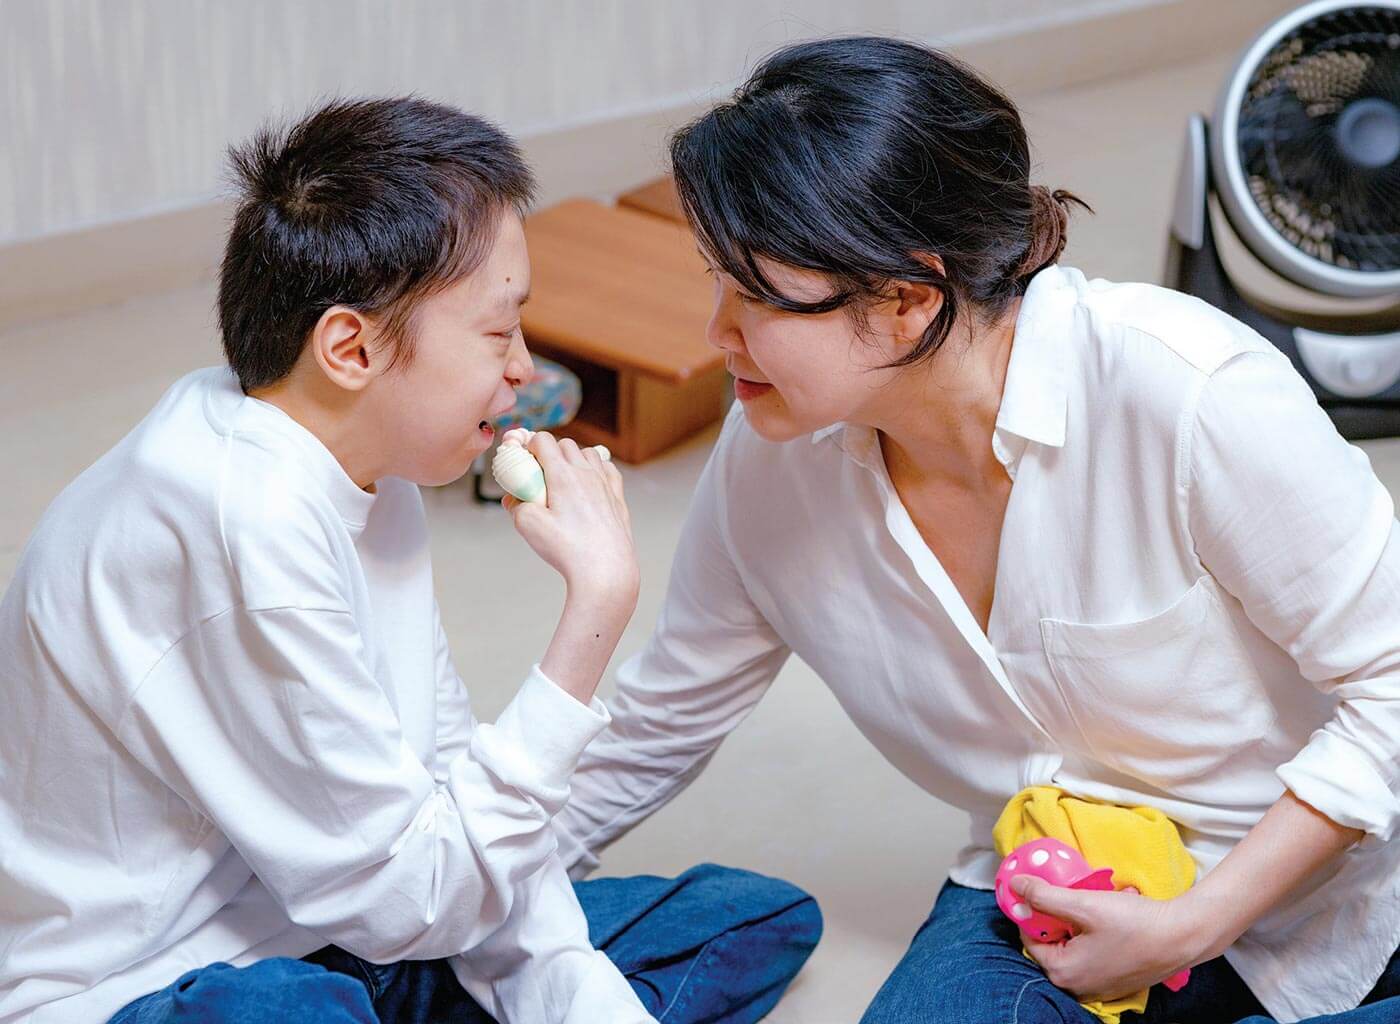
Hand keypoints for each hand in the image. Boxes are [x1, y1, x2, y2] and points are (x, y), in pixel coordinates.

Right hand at [503, 432, 638, 609]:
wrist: (606, 571)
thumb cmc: (570, 550)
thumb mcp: (528, 526)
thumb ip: (516, 505)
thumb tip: (514, 499)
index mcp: (563, 475)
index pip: (543, 440)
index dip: (529, 445)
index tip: (524, 460)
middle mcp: (587, 474)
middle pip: (565, 444)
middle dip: (550, 452)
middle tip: (540, 475)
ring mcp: (605, 484)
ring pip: (589, 453)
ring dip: (574, 458)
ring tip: (563, 481)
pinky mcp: (618, 498)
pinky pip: (608, 470)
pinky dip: (597, 470)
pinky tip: (589, 484)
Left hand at [1012, 876, 1204, 1003]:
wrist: (1184, 937)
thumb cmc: (1133, 923)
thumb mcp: (1083, 904)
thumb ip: (1044, 896)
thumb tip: (1014, 885)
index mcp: (1063, 973)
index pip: (1030, 939)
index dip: (1032, 912)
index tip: (1039, 890)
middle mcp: (1078, 987)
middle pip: (1052, 945)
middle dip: (1058, 917)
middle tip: (1073, 895)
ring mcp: (1099, 987)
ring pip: (1074, 947)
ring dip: (1078, 924)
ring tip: (1095, 904)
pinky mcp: (1116, 981)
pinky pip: (1093, 954)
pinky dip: (1095, 934)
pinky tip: (1110, 917)